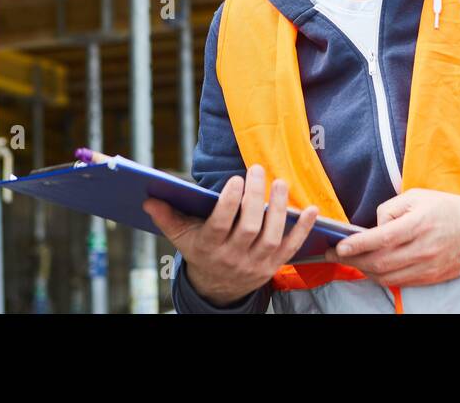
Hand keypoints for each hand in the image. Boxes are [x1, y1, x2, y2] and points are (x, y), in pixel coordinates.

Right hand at [142, 163, 318, 306]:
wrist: (218, 289)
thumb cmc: (201, 252)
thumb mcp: (182, 237)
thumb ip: (167, 217)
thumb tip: (148, 198)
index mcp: (209, 248)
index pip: (220, 225)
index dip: (228, 203)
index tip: (235, 179)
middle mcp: (233, 258)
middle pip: (248, 228)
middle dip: (255, 198)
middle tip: (257, 170)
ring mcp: (256, 264)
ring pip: (270, 237)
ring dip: (278, 209)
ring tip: (280, 182)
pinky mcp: (274, 266)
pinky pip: (291, 248)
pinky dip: (302, 230)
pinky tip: (311, 210)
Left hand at [322, 189, 459, 287]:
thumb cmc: (446, 208)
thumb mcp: (417, 196)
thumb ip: (391, 209)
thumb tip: (373, 227)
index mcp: (420, 223)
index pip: (383, 237)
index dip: (358, 244)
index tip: (338, 246)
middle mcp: (424, 248)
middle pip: (381, 261)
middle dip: (353, 260)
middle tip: (333, 255)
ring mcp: (428, 266)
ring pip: (387, 276)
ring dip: (364, 271)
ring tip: (349, 261)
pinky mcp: (431, 278)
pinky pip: (399, 282)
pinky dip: (381, 277)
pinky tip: (371, 268)